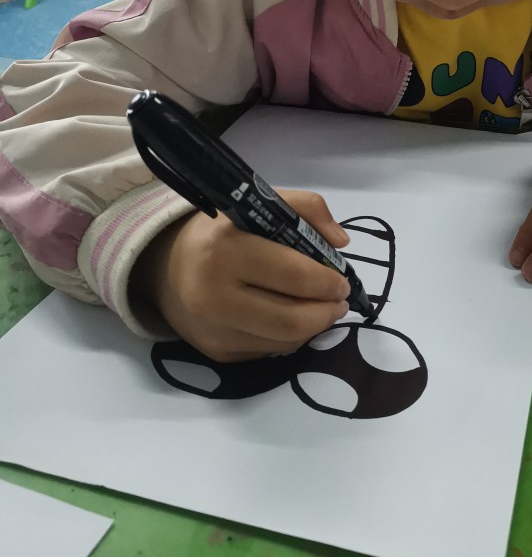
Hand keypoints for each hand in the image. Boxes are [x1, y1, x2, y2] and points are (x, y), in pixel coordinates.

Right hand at [131, 190, 350, 361]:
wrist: (163, 265)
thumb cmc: (219, 232)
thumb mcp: (257, 204)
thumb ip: (305, 209)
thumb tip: (341, 243)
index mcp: (224, 248)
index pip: (293, 274)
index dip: (327, 281)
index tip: (343, 280)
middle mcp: (212, 294)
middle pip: (291, 319)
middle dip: (327, 312)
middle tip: (340, 301)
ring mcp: (212, 329)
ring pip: (283, 341)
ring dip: (313, 327)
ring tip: (323, 309)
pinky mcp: (214, 351)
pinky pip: (267, 350)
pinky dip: (288, 337)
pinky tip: (291, 319)